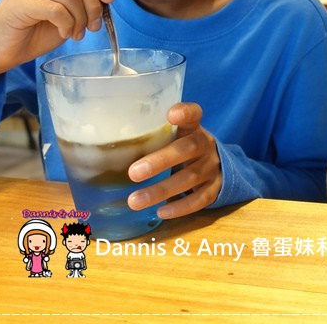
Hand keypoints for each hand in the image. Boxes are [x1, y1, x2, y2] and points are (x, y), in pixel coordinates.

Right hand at [0, 0, 114, 77]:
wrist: (2, 51)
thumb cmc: (35, 31)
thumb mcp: (70, 12)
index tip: (109, 1)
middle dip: (94, 6)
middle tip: (93, 26)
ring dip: (81, 19)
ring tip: (77, 33)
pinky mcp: (16, 2)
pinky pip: (56, 9)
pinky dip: (67, 24)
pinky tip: (63, 33)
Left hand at [126, 102, 220, 218]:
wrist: (219, 167)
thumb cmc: (184, 150)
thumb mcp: (176, 136)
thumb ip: (154, 135)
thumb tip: (107, 140)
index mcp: (194, 128)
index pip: (194, 114)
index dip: (185, 113)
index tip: (171, 114)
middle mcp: (206, 145)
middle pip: (187, 149)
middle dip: (160, 161)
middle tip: (133, 173)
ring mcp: (212, 168)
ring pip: (190, 177)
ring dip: (161, 190)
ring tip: (134, 201)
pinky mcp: (216, 188)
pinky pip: (200, 199)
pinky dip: (180, 207)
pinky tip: (161, 212)